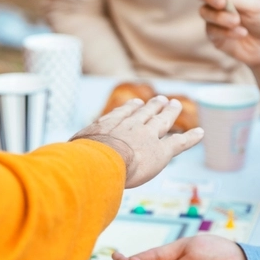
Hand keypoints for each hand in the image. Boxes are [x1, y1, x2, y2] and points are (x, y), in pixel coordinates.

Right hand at [73, 96, 203, 187]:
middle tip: (162, 99)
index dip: (133, 108)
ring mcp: (148, 136)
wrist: (101, 160)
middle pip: (146, 112)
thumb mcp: (73, 151)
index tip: (138, 103)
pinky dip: (191, 137)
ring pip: (163, 120)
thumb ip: (73, 153)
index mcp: (111, 125)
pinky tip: (201, 133)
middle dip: (154, 106)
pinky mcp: (161, 151)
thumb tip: (58, 160)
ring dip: (171, 112)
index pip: (124, 113)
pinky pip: (179, 142)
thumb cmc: (83, 158)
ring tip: (175, 105)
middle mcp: (131, 126)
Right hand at [198, 0, 259, 67]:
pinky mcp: (213, 35)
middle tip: (222, 3)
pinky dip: (226, 31)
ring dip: (220, 17)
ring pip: (205, 12)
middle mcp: (217, 3)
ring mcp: (213, 19)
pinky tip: (241, 33)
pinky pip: (212, 30)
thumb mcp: (257, 7)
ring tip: (237, 21)